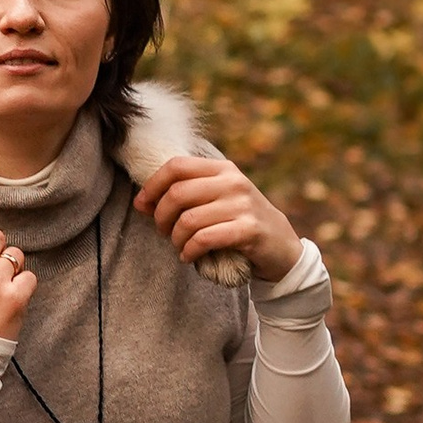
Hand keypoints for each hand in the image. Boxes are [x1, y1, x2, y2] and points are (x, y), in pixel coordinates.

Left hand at [133, 151, 300, 283]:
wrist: (281, 246)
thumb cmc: (239, 222)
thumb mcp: (217, 200)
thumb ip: (184, 196)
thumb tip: (141, 201)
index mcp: (222, 169)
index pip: (176, 166)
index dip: (152, 185)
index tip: (143, 205)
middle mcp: (233, 182)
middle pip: (177, 193)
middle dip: (161, 217)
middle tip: (164, 232)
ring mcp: (243, 205)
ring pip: (188, 220)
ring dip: (176, 239)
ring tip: (179, 246)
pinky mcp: (249, 230)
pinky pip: (204, 239)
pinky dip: (190, 251)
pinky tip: (189, 256)